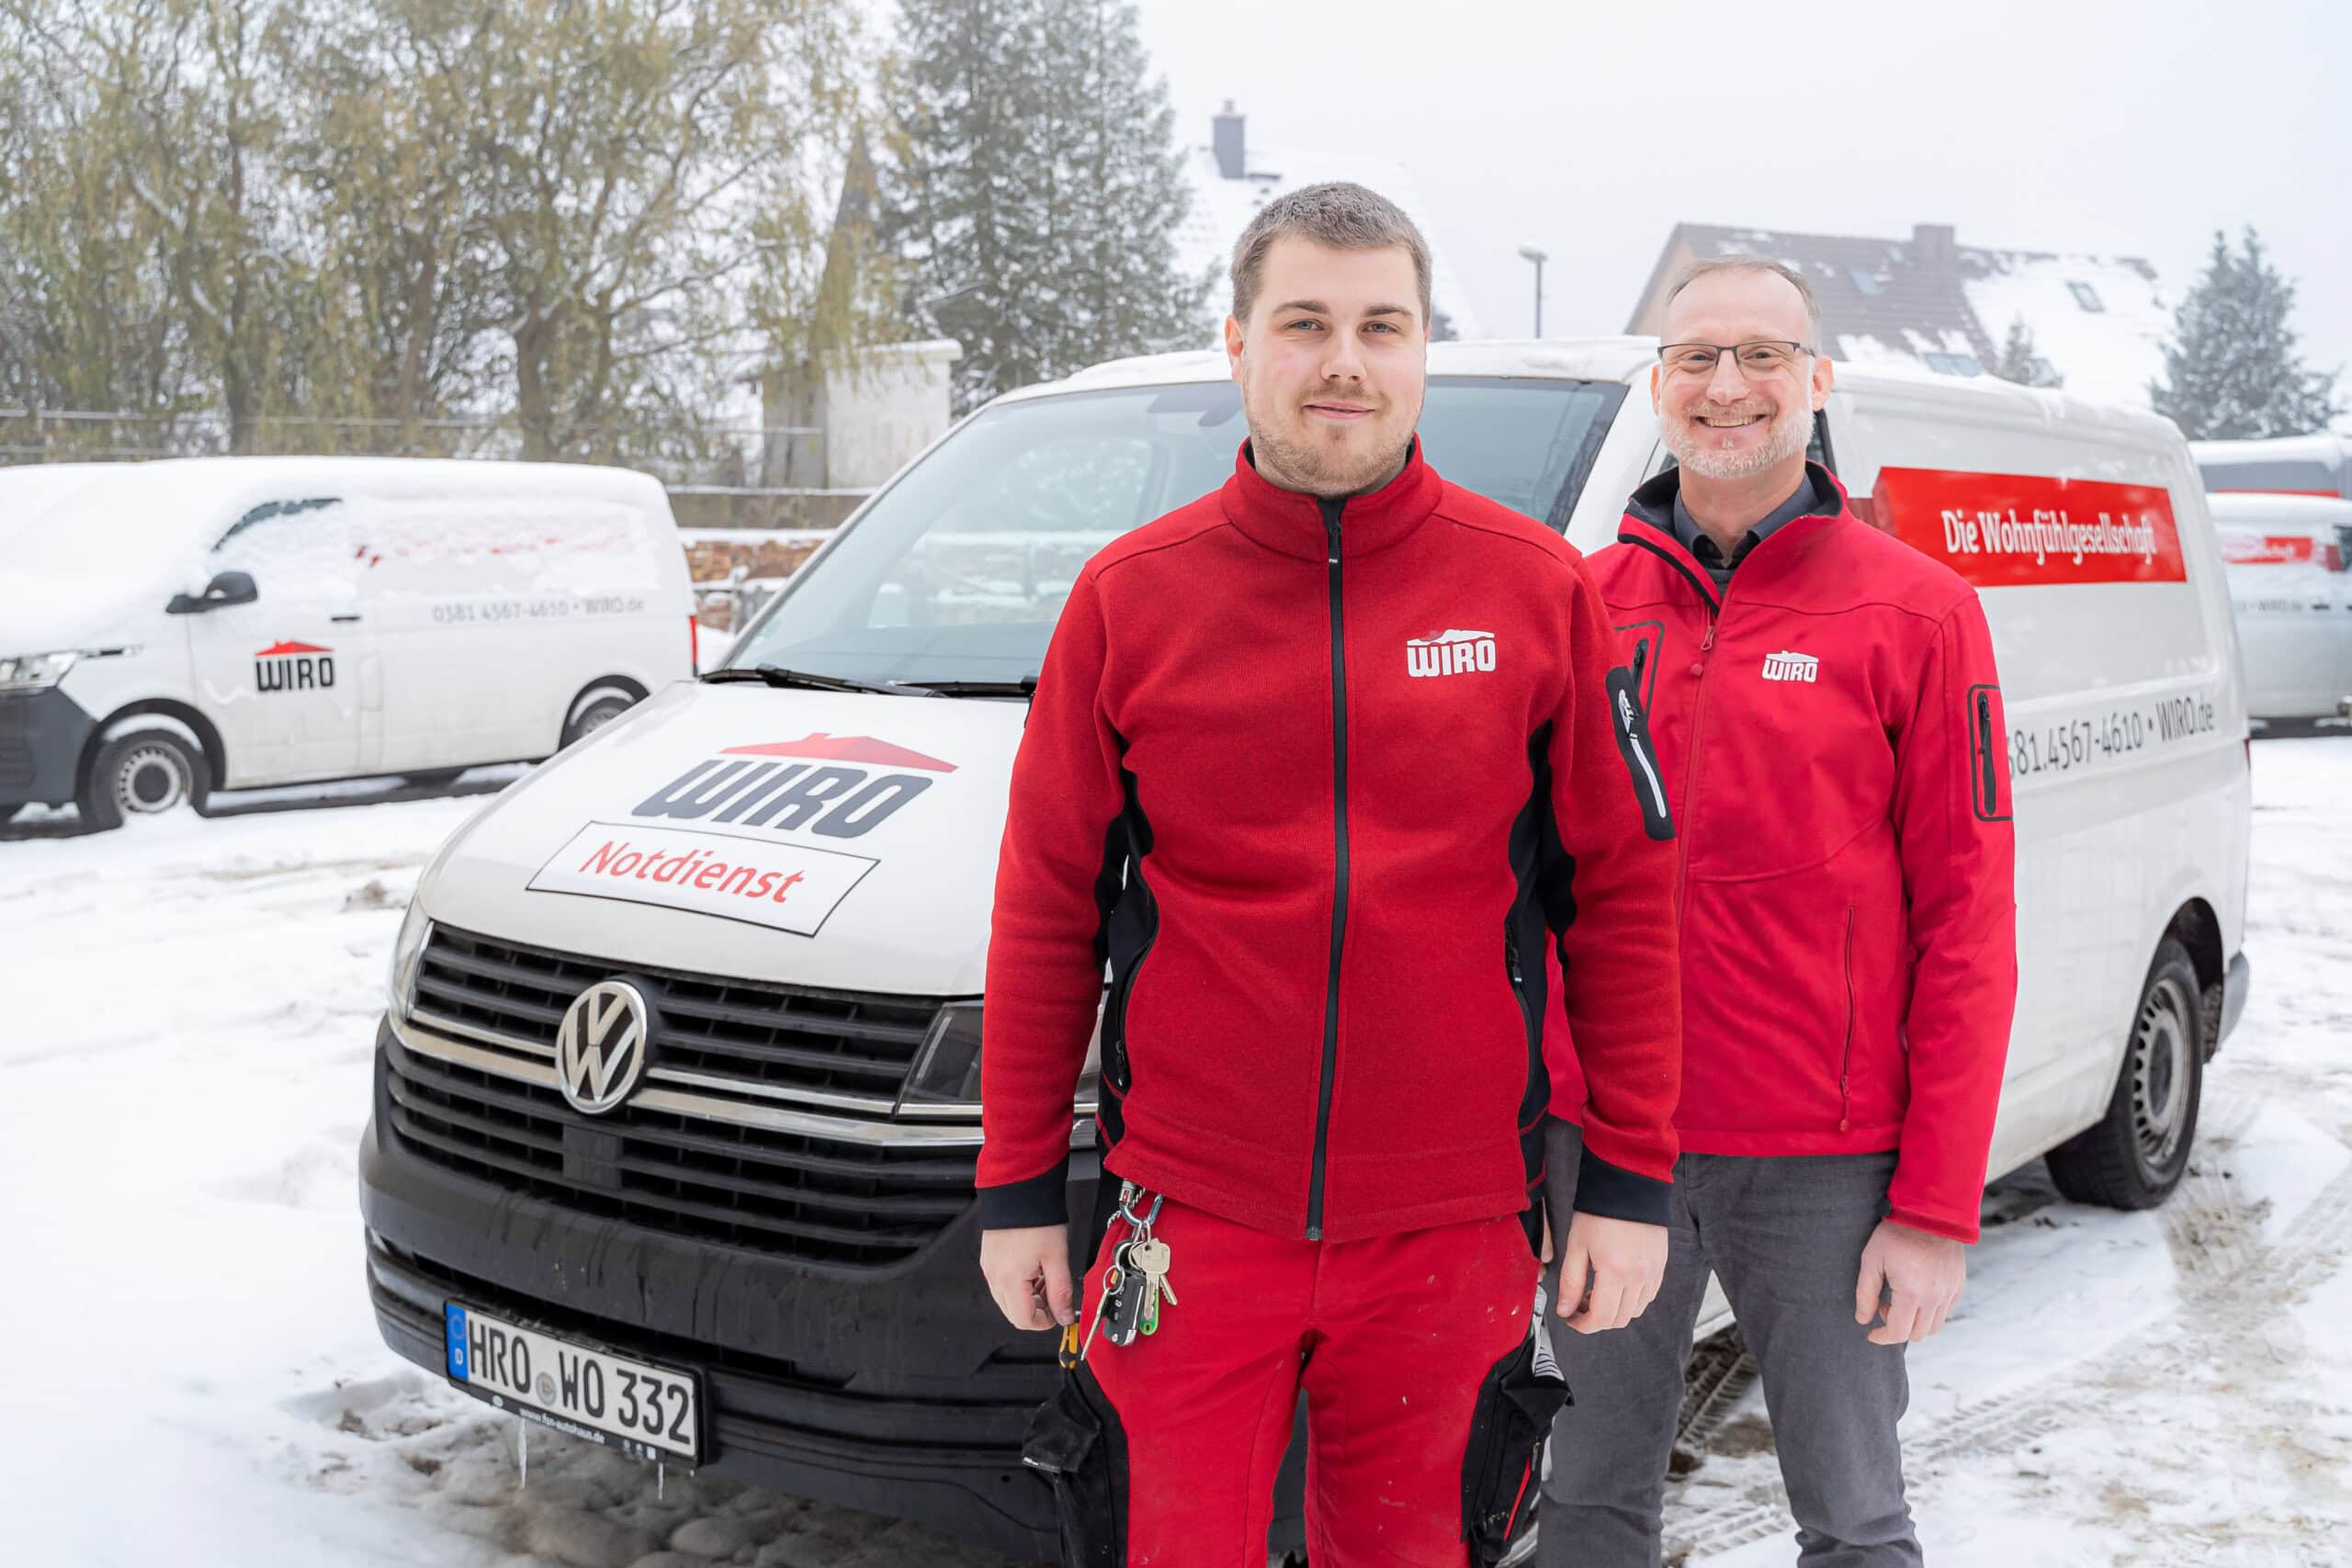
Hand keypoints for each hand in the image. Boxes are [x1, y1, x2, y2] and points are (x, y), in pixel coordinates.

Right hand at [981, 1224, 1075, 1330]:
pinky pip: (1001, 1283)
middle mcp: (994, 1276)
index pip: (1024, 1320)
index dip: (1044, 1322)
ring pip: (1007, 1299)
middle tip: (1054, 1297)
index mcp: (1010, 1280)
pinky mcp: (988, 1258)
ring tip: (1045, 1279)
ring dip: (1028, 1298)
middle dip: (1036, 1311)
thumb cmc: (1037, 1219)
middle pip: (1013, 1313)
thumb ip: (1061, 1292)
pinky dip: (1018, 1285)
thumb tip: (1064, 1316)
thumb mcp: (1057, 1258)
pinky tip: (1033, 1270)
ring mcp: (989, 1267)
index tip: (1058, 1314)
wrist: (1019, 1191)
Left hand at [1555, 1211, 1667, 1333]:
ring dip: (1614, 1311)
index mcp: (1615, 1272)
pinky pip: (1648, 1296)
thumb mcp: (1577, 1246)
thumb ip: (1570, 1282)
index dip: (1582, 1325)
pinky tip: (1615, 1285)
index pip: (1601, 1318)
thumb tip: (1565, 1310)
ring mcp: (1653, 1272)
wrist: (1627, 1186)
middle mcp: (1639, 1276)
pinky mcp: (1661, 1265)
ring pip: (1635, 1311)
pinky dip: (1631, 1300)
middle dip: (1596, 1319)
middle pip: (1619, 1319)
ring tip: (1596, 1292)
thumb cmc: (1599, 1212)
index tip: (1570, 1318)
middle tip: (1579, 1304)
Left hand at [1854, 1219, 1965, 1344]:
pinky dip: (1930, 1313)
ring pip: (1933, 1326)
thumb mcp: (1872, 1260)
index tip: (1871, 1333)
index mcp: (1912, 1293)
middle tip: (1884, 1307)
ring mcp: (1950, 1292)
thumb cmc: (1895, 1234)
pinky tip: (1917, 1294)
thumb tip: (1863, 1319)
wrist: (1930, 1213)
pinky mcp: (1959, 1285)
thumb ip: (1865, 1292)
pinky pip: (1945, 1311)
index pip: (1898, 1332)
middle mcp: (1935, 1297)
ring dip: (1914, 1322)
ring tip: (1900, 1299)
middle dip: (1897, 1328)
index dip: (1882, 1337)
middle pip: (1917, 1334)